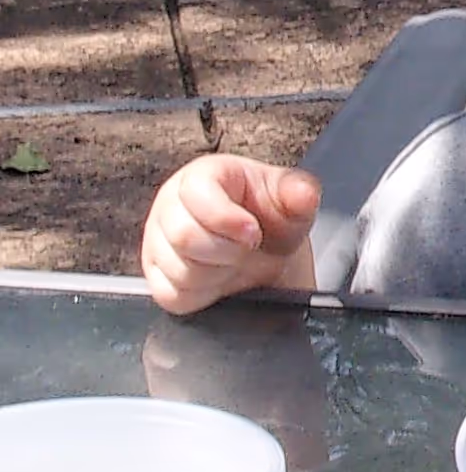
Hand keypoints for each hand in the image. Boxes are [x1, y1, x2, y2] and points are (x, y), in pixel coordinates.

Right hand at [141, 155, 321, 316]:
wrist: (265, 253)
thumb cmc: (271, 219)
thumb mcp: (293, 202)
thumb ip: (299, 193)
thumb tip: (304, 193)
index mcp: (201, 176)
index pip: (197, 194)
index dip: (230, 220)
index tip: (254, 231)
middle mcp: (170, 205)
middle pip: (184, 236)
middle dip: (227, 251)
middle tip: (246, 248)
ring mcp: (157, 242)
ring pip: (179, 269)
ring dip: (218, 273)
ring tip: (233, 259)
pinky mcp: (155, 276)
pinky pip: (172, 295)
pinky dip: (203, 294)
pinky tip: (218, 277)